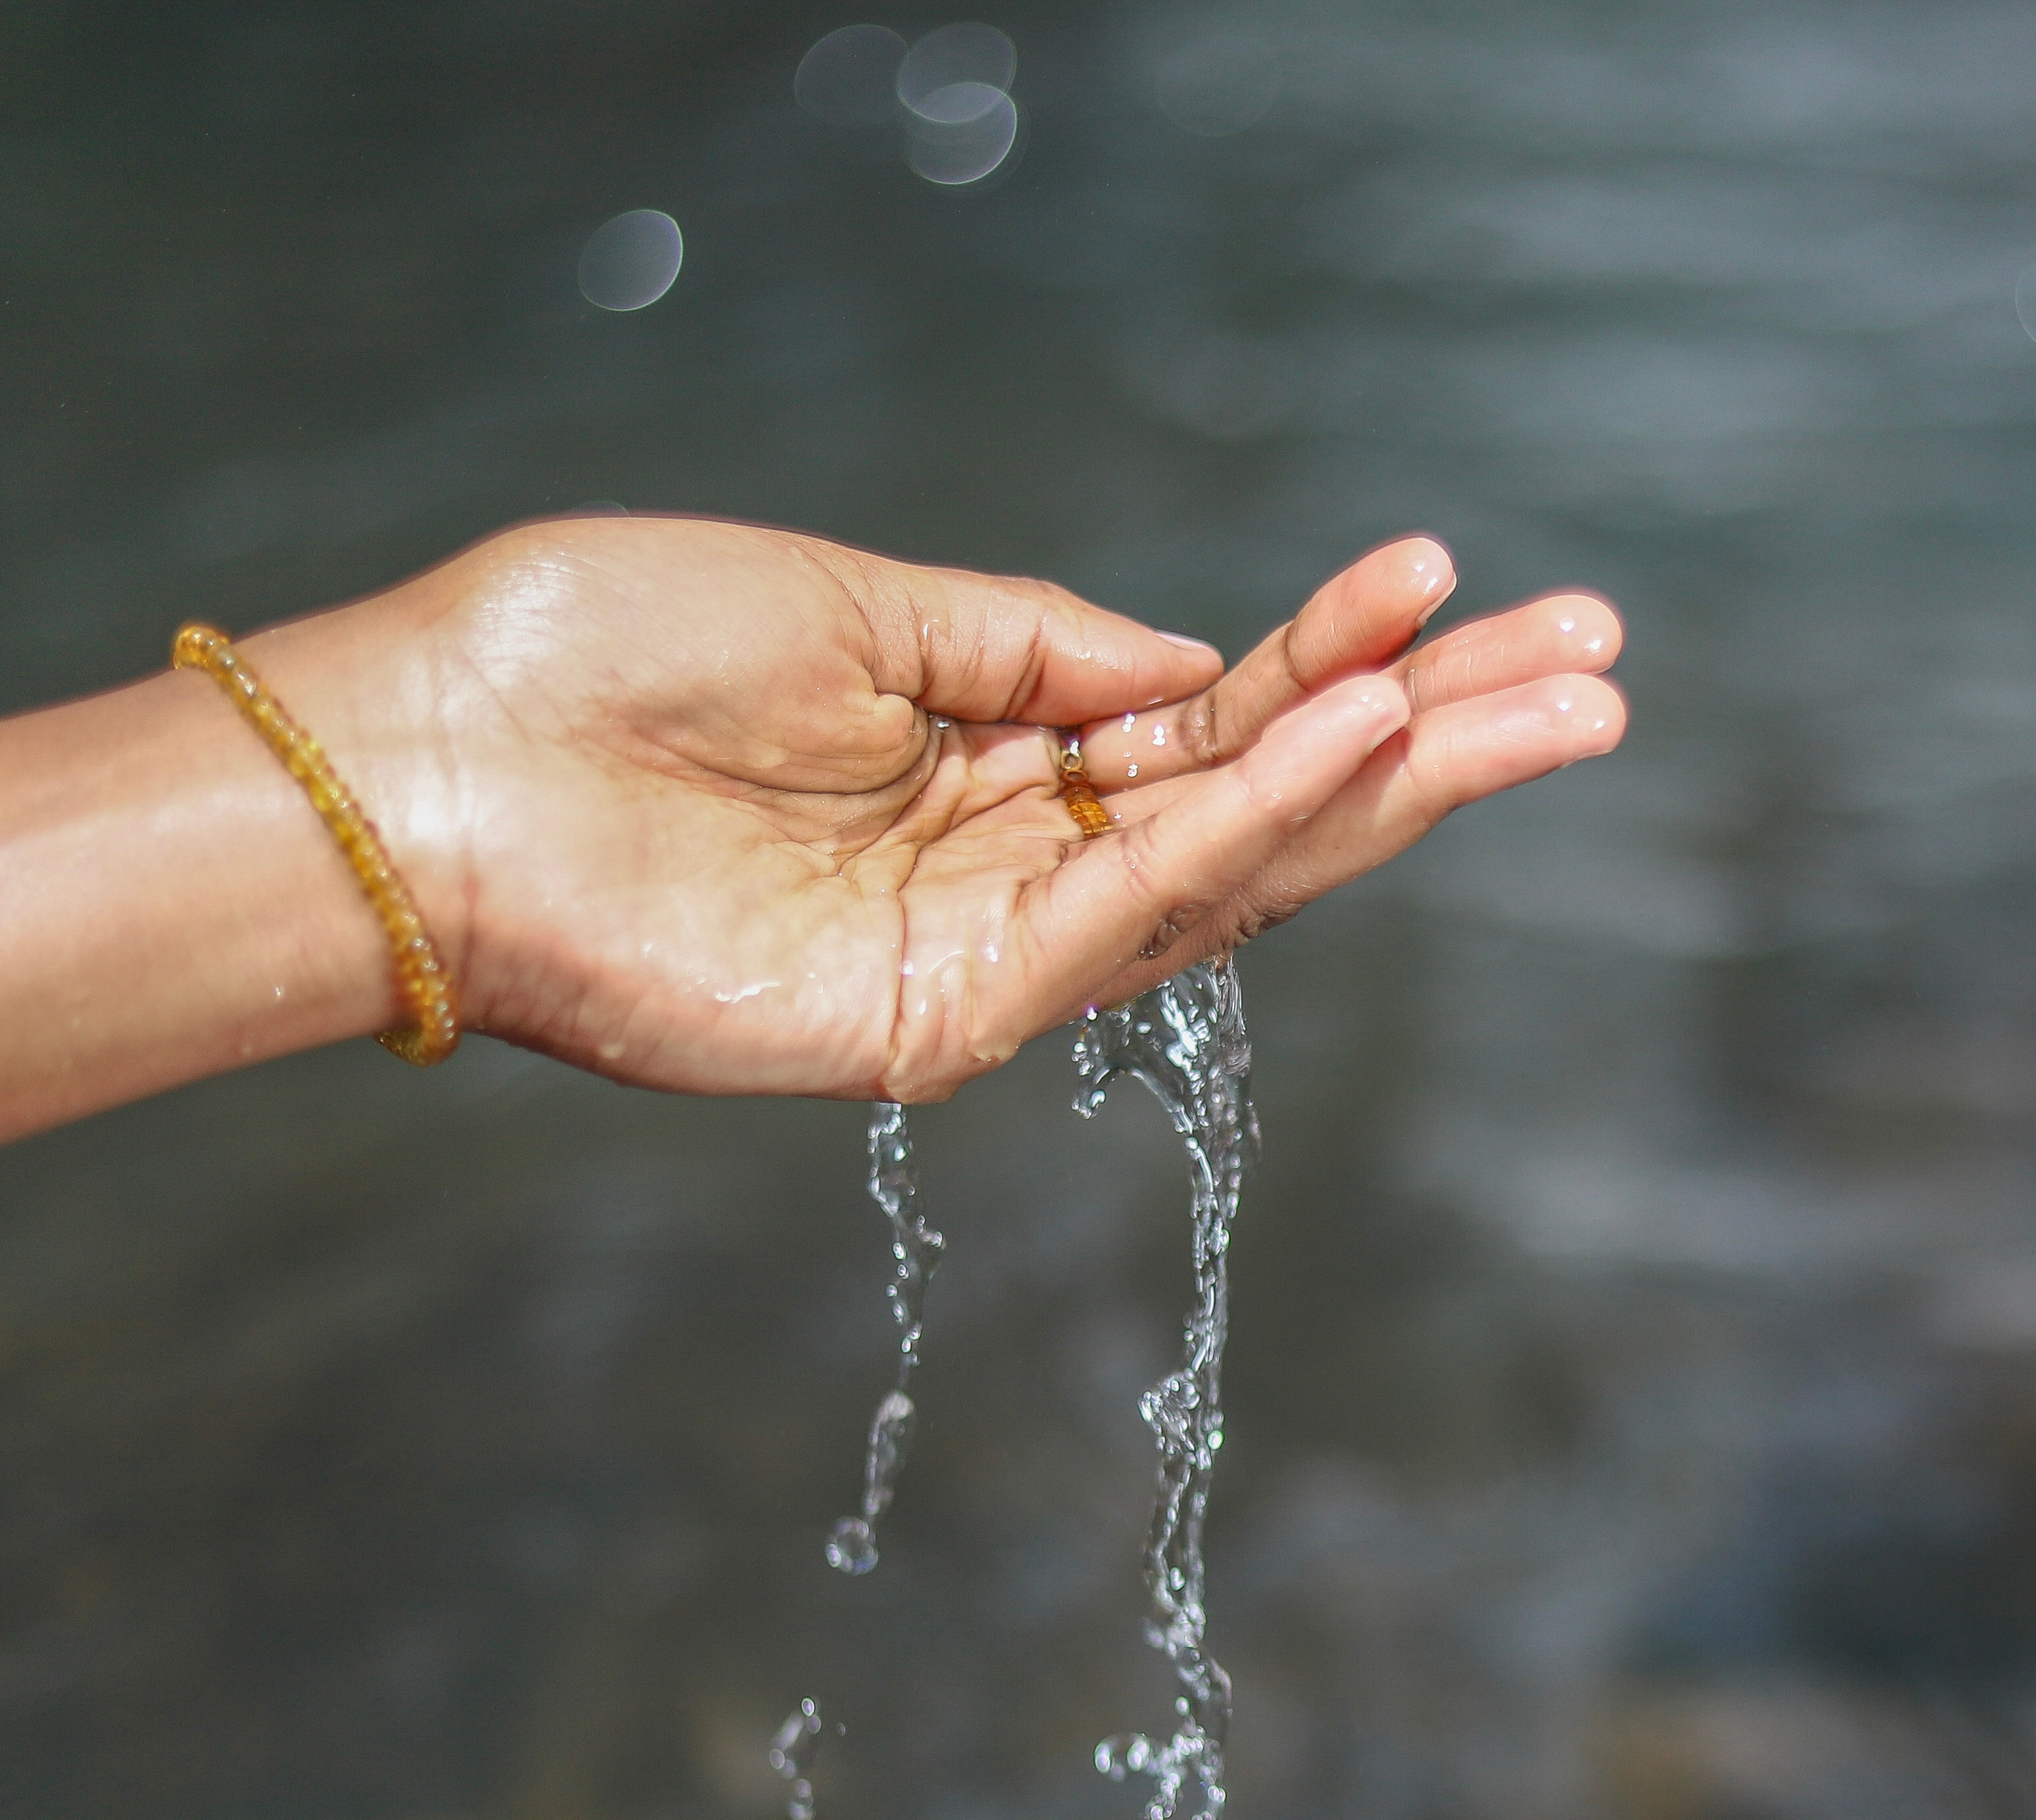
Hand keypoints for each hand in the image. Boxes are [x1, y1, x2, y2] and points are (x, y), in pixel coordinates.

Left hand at [265, 517, 1625, 1099]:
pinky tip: (1357, 739)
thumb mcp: (853, 598)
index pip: (1206, 716)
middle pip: (1261, 803)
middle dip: (1437, 736)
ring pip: (1233, 871)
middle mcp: (1003, 856)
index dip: (1337, 655)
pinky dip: (1244, 822)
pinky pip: (1125, 914)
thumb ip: (1035, 641)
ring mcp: (981, 950)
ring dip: (1393, 784)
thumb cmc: (597, 658)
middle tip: (1600, 673)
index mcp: (982, 749)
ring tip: (1541, 706)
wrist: (435, 766)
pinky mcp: (939, 1020)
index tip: (1455, 583)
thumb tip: (1199, 662)